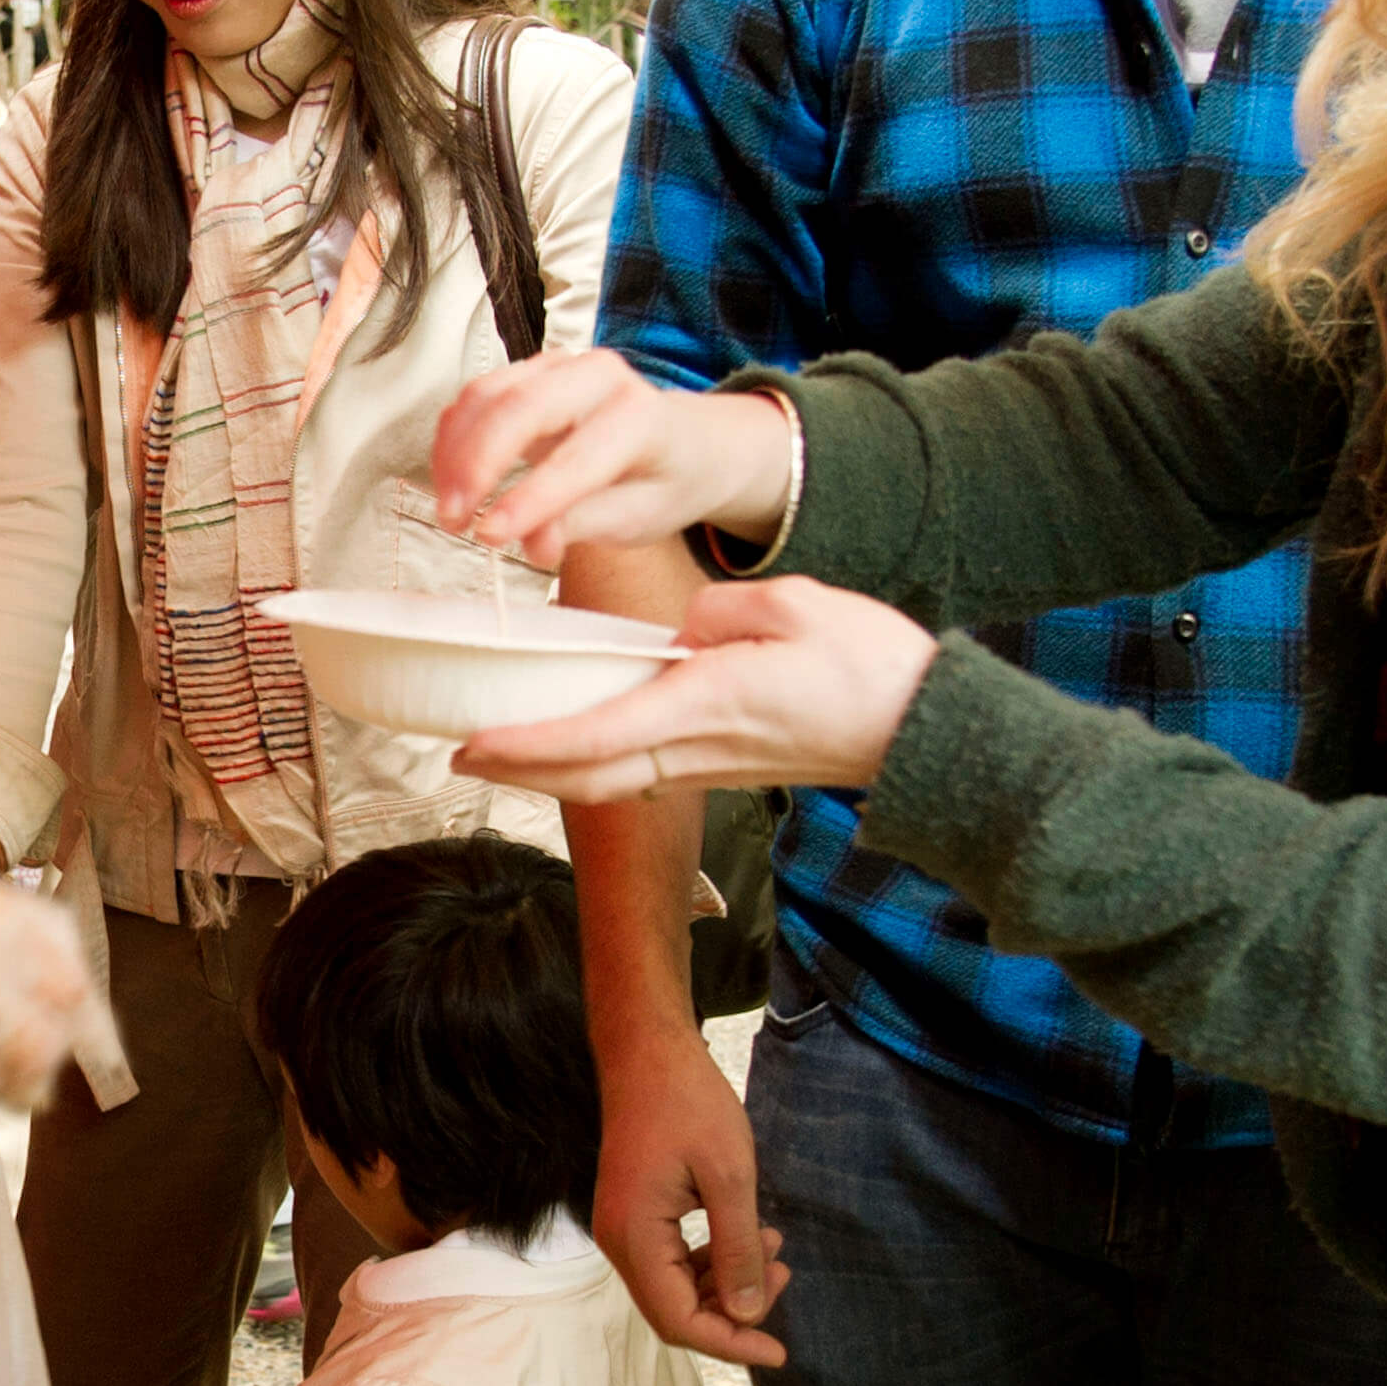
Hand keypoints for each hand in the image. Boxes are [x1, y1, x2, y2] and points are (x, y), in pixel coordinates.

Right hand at [429, 354, 795, 570]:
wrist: (682, 444)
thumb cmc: (661, 481)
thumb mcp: (638, 517)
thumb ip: (584, 525)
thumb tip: (534, 542)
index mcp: (640, 415)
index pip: (575, 456)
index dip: (528, 498)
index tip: (491, 534)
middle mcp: (599, 376)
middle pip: (519, 408)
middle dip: (476, 466)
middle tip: (455, 519)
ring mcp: (558, 367)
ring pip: (486, 395)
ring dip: (454, 454)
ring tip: (450, 508)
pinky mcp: (527, 374)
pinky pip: (475, 397)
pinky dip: (453, 439)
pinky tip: (451, 480)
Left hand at [458, 577, 936, 806]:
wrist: (926, 731)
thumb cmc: (870, 667)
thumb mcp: (795, 605)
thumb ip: (722, 611)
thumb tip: (681, 634)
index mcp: (703, 704)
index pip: (594, 734)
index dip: (526, 744)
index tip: (473, 740)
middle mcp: (697, 749)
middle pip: (587, 775)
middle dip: (519, 769)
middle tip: (460, 752)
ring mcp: (711, 767)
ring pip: (610, 780)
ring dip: (551, 770)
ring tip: (502, 750)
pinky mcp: (726, 769)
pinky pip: (642, 773)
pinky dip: (595, 764)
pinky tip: (577, 746)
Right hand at [594, 1037, 788, 1368]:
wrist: (647, 1052)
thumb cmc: (688, 1102)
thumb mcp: (729, 1176)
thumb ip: (737, 1250)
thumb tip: (749, 1314)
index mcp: (635, 1237)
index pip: (680, 1320)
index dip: (732, 1343)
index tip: (780, 1351)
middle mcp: (618, 1242)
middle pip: (674, 1312)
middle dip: (732, 1312)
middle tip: (783, 1276)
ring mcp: (621, 1228)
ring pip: (673, 1289)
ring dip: (724, 1283)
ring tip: (773, 1249)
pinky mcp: (632, 1214)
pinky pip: (668, 1261)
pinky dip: (709, 1261)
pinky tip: (747, 1236)